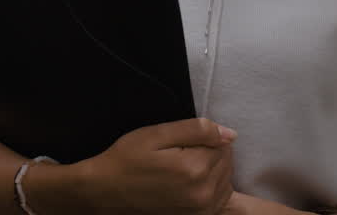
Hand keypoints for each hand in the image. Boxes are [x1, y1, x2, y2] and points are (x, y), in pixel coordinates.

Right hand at [77, 118, 236, 214]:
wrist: (106, 192)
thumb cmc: (127, 159)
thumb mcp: (156, 134)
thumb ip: (196, 130)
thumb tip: (230, 134)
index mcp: (194, 168)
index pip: (223, 144)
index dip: (204, 138)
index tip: (180, 142)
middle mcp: (203, 193)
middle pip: (227, 162)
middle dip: (210, 153)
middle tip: (179, 154)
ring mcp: (201, 210)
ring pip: (226, 180)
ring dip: (211, 171)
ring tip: (182, 168)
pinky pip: (220, 198)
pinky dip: (210, 188)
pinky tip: (188, 183)